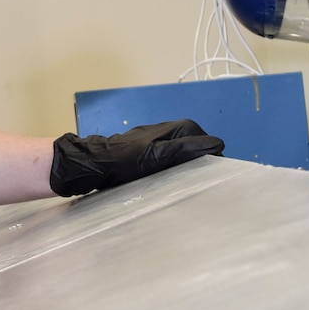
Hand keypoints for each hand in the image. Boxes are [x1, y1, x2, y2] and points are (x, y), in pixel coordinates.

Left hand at [49, 120, 223, 196]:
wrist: (92, 165)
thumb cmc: (124, 161)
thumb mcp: (157, 156)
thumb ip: (185, 150)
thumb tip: (216, 145)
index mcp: (170, 130)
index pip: (202, 137)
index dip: (211, 152)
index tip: (217, 170)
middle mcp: (162, 132)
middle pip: (191, 142)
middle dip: (201, 157)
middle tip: (206, 177)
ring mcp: (151, 142)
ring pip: (179, 150)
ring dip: (188, 163)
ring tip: (192, 180)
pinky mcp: (142, 153)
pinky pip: (166, 158)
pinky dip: (173, 167)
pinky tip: (171, 179)